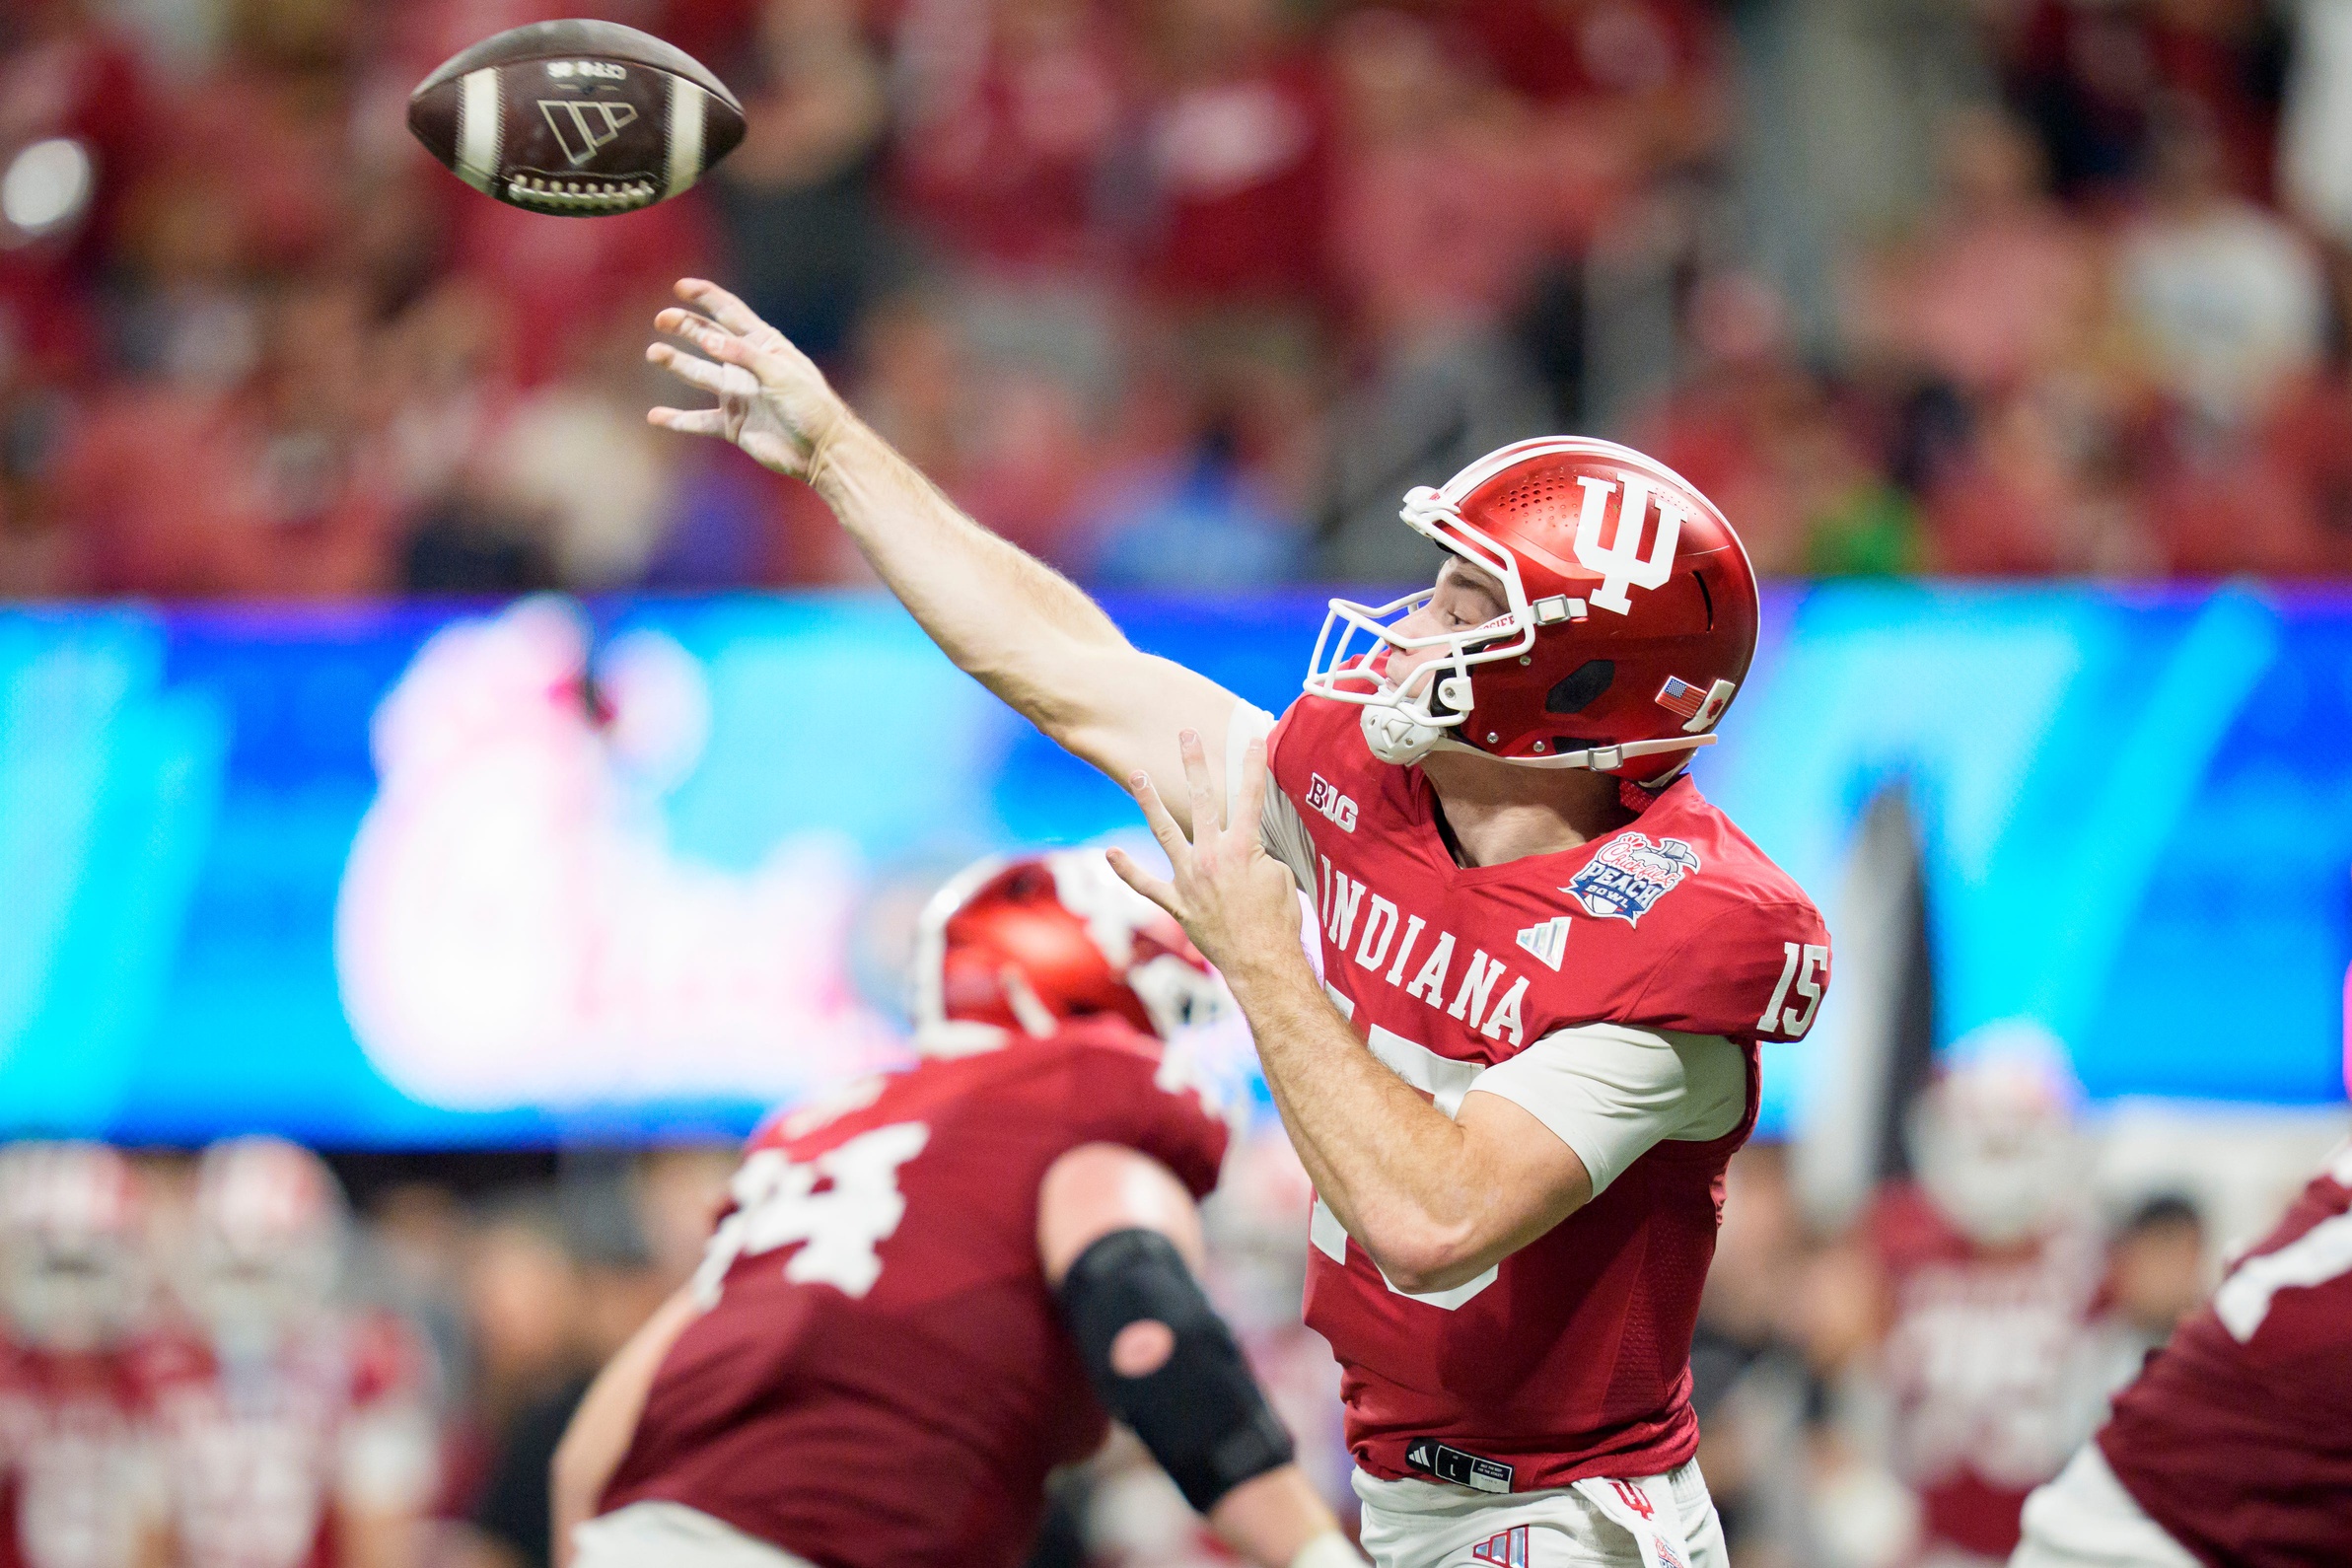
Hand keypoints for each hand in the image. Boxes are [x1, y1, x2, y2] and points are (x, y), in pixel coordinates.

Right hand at [646, 279, 846, 478]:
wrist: (821, 451)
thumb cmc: (810, 406)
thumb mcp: (780, 374)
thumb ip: (745, 356)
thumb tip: (708, 340)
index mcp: (764, 346)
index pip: (731, 313)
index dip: (706, 297)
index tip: (681, 286)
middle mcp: (747, 367)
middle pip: (709, 339)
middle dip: (685, 326)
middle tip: (661, 319)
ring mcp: (738, 395)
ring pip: (699, 375)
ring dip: (677, 363)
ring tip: (655, 353)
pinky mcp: (733, 425)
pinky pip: (699, 421)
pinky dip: (677, 420)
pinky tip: (655, 416)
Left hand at [1108, 731, 1303, 986]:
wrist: (1261, 963)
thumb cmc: (1278, 922)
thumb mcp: (1281, 877)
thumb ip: (1262, 853)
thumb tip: (1254, 841)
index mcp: (1243, 848)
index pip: (1251, 797)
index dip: (1252, 766)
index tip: (1251, 738)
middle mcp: (1212, 856)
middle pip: (1203, 800)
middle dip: (1194, 764)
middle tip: (1185, 735)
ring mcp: (1190, 879)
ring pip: (1165, 832)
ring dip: (1150, 801)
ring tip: (1136, 775)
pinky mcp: (1178, 904)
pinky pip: (1147, 886)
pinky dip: (1128, 871)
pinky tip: (1110, 853)